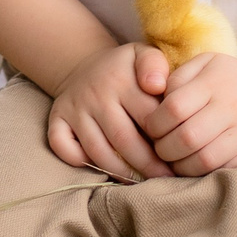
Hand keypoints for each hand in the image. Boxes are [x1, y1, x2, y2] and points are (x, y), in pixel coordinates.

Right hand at [45, 44, 175, 180]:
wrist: (85, 66)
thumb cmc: (125, 69)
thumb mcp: (143, 55)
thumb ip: (156, 64)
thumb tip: (157, 85)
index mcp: (120, 80)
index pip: (147, 117)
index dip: (165, 139)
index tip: (179, 154)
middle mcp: (94, 94)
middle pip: (123, 139)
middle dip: (147, 164)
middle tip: (165, 178)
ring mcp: (74, 109)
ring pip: (97, 150)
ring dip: (120, 171)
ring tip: (141, 182)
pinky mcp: (57, 119)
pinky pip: (63, 147)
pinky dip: (79, 161)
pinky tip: (102, 169)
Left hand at [140, 54, 236, 173]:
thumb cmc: (234, 80)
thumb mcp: (208, 64)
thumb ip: (179, 76)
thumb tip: (155, 99)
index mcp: (213, 80)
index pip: (173, 108)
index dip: (155, 125)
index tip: (152, 130)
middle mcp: (230, 104)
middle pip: (186, 137)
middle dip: (164, 150)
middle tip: (161, 151)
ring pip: (204, 159)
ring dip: (182, 167)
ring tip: (176, 163)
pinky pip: (226, 169)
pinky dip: (206, 173)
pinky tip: (197, 168)